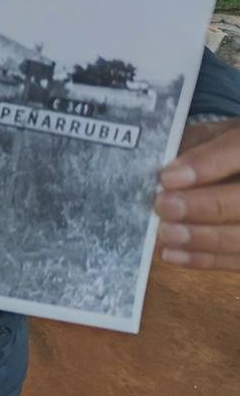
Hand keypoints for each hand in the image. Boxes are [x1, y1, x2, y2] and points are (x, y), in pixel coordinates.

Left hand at [155, 118, 239, 269]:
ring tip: (166, 234)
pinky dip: (205, 259)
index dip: (205, 165)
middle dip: (203, 206)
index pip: (237, 150)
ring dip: (203, 238)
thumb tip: (164, 169)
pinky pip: (238, 260)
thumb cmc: (224, 151)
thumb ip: (193, 146)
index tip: (168, 177)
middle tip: (163, 206)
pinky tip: (172, 254)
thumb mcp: (213, 135)